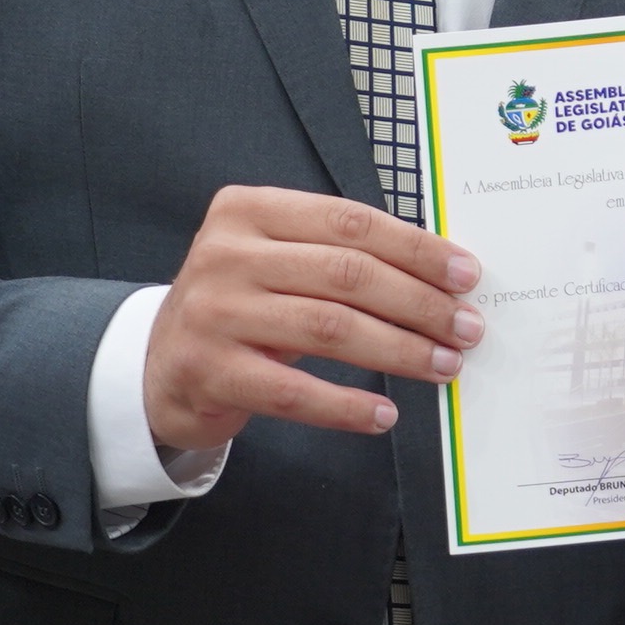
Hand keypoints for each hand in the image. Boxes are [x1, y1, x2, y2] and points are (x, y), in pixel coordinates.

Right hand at [145, 186, 481, 452]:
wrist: (158, 366)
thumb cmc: (241, 306)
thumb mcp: (277, 261)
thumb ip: (340, 255)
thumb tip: (440, 274)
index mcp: (249, 210)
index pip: (350, 222)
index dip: (417, 248)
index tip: (465, 275)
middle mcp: (226, 255)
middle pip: (347, 274)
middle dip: (419, 303)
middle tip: (466, 328)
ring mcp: (213, 313)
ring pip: (329, 328)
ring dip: (399, 350)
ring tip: (443, 366)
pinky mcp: (208, 372)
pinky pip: (294, 391)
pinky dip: (347, 406)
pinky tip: (384, 414)